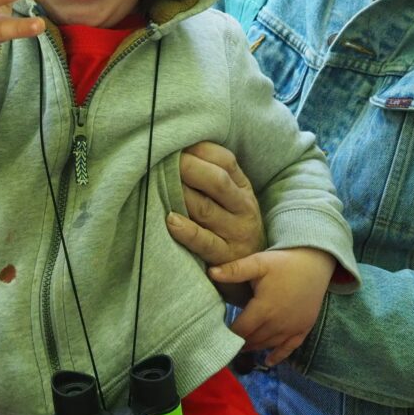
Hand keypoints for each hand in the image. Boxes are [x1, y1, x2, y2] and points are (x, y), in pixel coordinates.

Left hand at [167, 142, 265, 265]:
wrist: (255, 269)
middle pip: (217, 182)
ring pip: (205, 209)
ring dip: (181, 194)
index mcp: (243, 187)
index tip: (176, 145)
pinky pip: (204, 241)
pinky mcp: (224, 256)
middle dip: (188, 168)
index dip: (200, 150)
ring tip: (158, 184)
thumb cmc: (232, 224)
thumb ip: (213, 176)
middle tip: (163, 160)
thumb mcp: (232, 198)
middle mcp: (243, 207)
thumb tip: (179, 150)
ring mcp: (235, 233)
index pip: (226, 160)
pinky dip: (186, 231)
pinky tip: (170, 220)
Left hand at [210, 247, 334, 365]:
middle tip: (227, 341)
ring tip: (242, 347)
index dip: (229, 332)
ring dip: (254, 347)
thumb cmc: (284, 262)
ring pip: (267, 345)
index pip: (241, 329)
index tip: (218, 332)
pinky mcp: (303, 329)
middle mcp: (277, 324)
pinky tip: (267, 362)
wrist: (315, 263)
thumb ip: (235, 270)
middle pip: (253, 339)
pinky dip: (277, 357)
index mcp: (264, 309)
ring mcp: (291, 328)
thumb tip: (210, 272)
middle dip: (239, 341)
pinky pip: (288, 349)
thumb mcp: (258, 262)